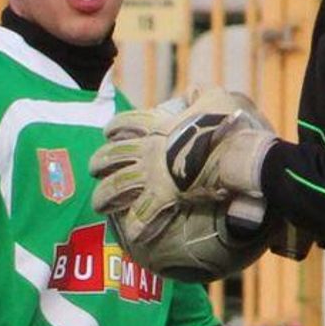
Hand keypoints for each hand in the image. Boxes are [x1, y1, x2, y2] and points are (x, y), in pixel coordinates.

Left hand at [91, 88, 275, 243]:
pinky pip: (142, 215)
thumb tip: (195, 91)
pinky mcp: (162, 196)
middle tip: (94, 169)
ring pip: (115, 186)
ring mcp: (152, 173)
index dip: (114, 128)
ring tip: (98, 204)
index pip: (126, 122)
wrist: (230, 149)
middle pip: (111, 156)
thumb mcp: (214, 98)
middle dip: (98, 163)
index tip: (109, 133)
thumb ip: (201, 94)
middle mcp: (148, 149)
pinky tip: (133, 235)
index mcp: (158, 125)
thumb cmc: (225, 124)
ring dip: (103, 196)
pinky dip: (137, 226)